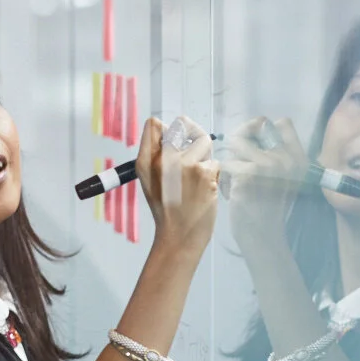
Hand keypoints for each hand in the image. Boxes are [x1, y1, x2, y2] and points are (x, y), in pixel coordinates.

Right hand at [136, 115, 219, 255]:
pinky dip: (213, 175)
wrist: (178, 236)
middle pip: (183, 124)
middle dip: (192, 136)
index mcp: (145, 160)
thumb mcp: (148, 179)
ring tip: (198, 176)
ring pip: (204, 142)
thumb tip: (165, 126)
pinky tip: (204, 189)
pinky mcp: (204, 173)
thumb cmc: (165, 209)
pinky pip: (214, 162)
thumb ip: (153, 153)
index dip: (168, 129)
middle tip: (194, 153)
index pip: (153, 124)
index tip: (176, 141)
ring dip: (205, 157)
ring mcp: (185, 164)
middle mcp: (163, 158)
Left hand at [219, 116, 308, 247]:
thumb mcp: (283, 177)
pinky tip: (233, 191)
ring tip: (237, 181)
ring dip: (230, 162)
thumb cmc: (268, 206)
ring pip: (233, 146)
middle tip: (239, 166)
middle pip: (248, 131)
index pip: (281, 123)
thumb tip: (256, 125)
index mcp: (298, 157)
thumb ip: (275, 153)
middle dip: (237, 147)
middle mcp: (285, 158)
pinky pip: (226, 163)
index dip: (260, 129)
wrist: (263, 234)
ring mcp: (267, 165)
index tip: (252, 143)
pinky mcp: (247, 174)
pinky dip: (225, 177)